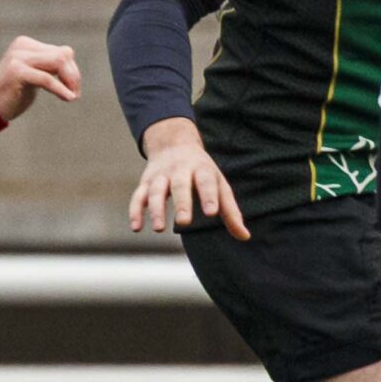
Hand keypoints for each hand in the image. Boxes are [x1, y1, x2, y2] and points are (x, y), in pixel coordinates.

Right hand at [0, 37, 79, 122]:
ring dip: (70, 81)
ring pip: (58, 62)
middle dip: (73, 76)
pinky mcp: (16, 72)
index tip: (72, 88)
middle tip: (74, 94)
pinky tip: (69, 98)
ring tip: (71, 97)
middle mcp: (22, 47)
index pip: (63, 52)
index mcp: (26, 45)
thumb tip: (69, 55)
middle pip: (63, 55)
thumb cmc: (13, 92)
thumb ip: (47, 63)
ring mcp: (18, 58)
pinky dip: (61, 89)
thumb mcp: (33, 73)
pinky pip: (47, 78)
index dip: (73, 71)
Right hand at [129, 118, 246, 238]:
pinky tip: (136, 228)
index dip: (209, 196)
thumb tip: (245, 237)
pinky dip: (135, 211)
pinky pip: (138, 196)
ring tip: (159, 229)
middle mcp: (180, 170)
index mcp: (202, 169)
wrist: (173, 143)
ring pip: (156, 191)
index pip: (206, 182)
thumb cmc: (203, 172)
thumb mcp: (220, 185)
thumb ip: (231, 212)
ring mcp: (161, 176)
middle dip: (181, 203)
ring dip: (156, 210)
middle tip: (184, 222)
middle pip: (180, 185)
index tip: (211, 213)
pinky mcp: (145, 182)